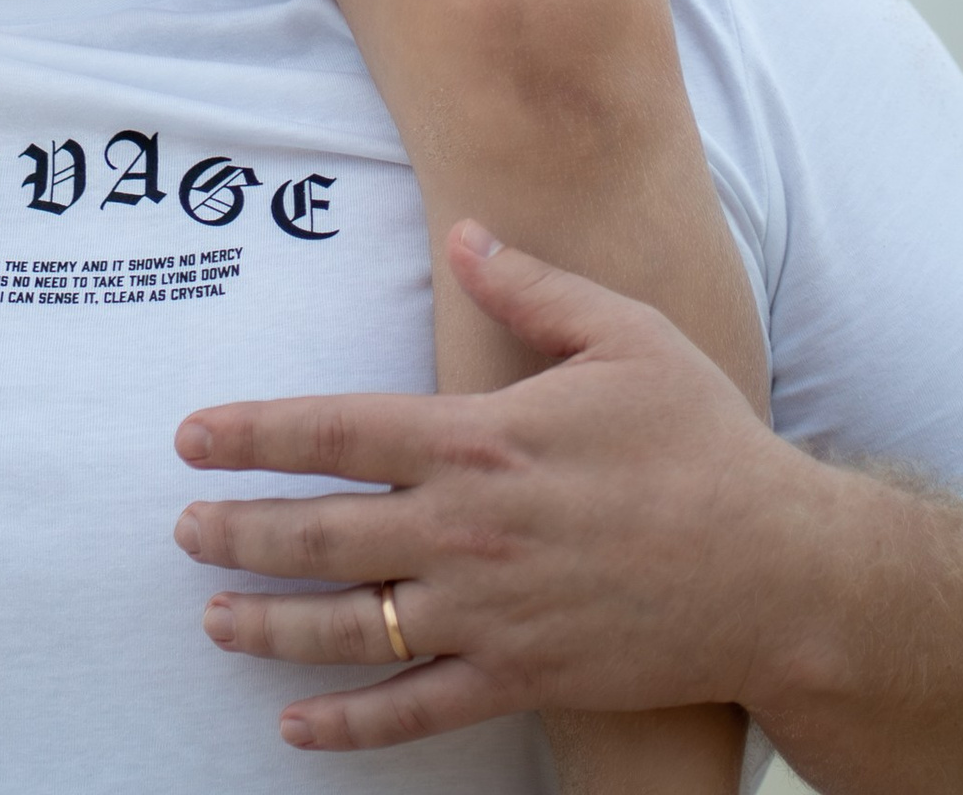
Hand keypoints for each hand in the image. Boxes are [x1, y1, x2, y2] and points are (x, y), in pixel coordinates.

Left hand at [172, 226, 819, 752]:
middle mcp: (469, 530)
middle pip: (323, 534)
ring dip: (271, 626)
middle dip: (240, 532)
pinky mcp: (522, 679)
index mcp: (482, 438)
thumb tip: (465, 234)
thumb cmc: (702, 443)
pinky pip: (417, 711)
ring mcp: (490, 615)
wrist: (780, 575)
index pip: (337, 430)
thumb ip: (532, 286)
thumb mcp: (625, 336)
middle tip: (181, 529)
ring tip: (212, 618)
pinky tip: (297, 727)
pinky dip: (350, 725)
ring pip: (353, 628)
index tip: (191, 436)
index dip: (255, 432)